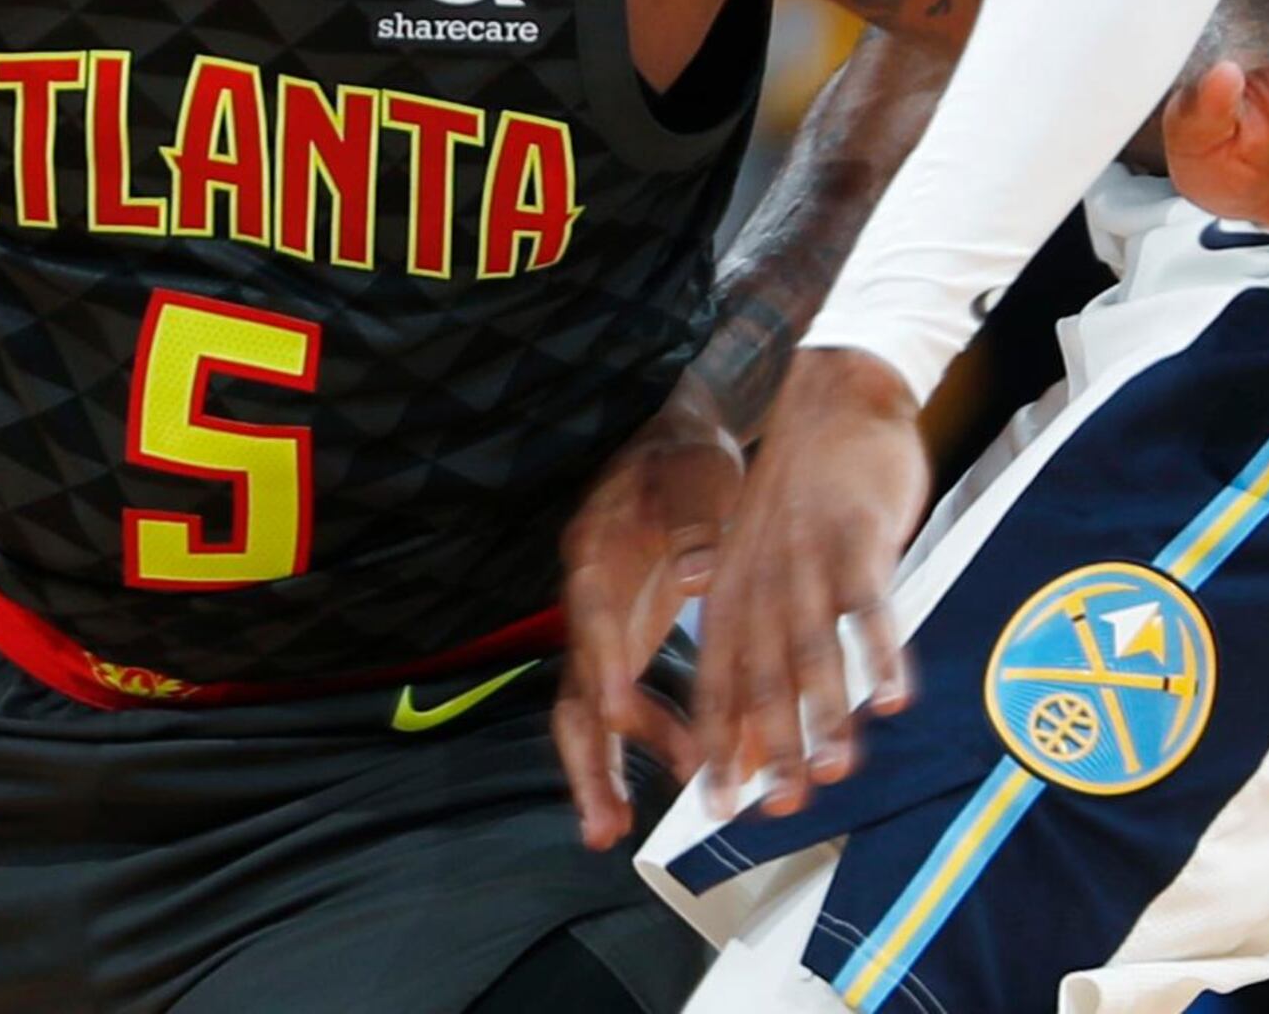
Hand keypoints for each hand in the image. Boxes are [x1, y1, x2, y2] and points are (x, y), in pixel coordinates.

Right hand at [552, 385, 737, 850]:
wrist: (674, 441)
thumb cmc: (687, 458)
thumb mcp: (696, 477)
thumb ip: (694, 524)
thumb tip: (696, 570)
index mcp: (596, 557)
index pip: (595, 632)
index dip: (613, 681)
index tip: (634, 726)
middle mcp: (587, 599)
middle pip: (572, 689)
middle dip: (585, 760)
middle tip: (602, 823)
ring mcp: (599, 623)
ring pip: (585, 707)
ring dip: (599, 767)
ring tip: (612, 827)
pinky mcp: (620, 635)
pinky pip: (613, 698)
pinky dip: (633, 739)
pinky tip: (667, 769)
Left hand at [693, 349, 926, 820]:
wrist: (835, 393)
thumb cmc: (805, 492)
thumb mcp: (763, 560)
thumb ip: (761, 636)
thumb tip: (763, 721)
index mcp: (731, 587)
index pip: (715, 678)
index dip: (716, 742)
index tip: (718, 804)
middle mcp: (761, 577)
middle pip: (762, 674)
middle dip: (770, 746)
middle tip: (782, 808)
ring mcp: (809, 555)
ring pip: (812, 646)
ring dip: (823, 713)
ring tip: (835, 771)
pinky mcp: (858, 533)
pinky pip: (870, 601)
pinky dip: (881, 651)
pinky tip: (892, 697)